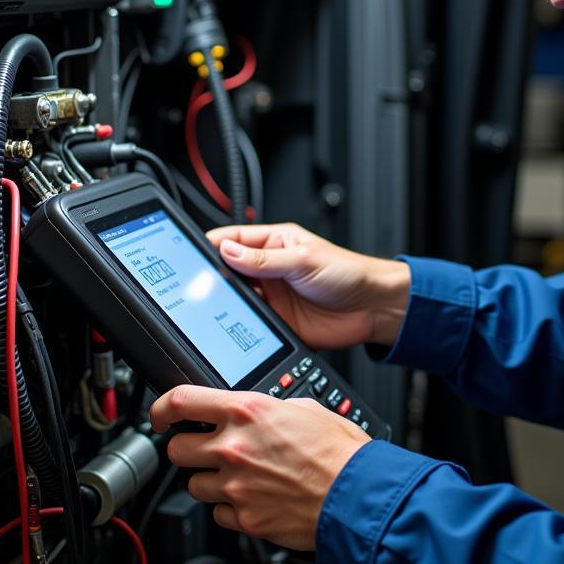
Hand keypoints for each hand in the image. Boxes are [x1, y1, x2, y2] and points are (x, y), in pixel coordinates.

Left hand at [150, 384, 368, 550]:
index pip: (181, 402)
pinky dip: (230, 507)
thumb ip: (268, 408)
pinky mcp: (244, 518)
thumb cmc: (339, 452)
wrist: (357, 495)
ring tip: (239, 476)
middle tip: (207, 449)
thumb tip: (255, 412)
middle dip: (189, 448)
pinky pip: (218, 513)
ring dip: (210, 480)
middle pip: (177, 449)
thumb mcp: (305, 407)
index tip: (161, 416)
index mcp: (246, 411)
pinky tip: (253, 497)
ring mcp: (236, 485)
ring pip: (193, 484)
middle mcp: (234, 447)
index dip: (161, 408)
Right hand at [206, 222, 409, 348]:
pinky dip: (236, 324)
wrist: (372, 308)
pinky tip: (230, 323)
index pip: (233, 239)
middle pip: (228, 270)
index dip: (212, 245)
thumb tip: (228, 251)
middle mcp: (267, 268)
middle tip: (197, 284)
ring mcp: (270, 296)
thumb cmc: (348, 273)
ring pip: (234, 297)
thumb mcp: (303, 259)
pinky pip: (248, 322)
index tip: (192, 254)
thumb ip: (264, 259)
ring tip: (211, 303)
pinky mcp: (274, 322)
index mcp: (273, 242)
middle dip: (213, 275)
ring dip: (223, 301)